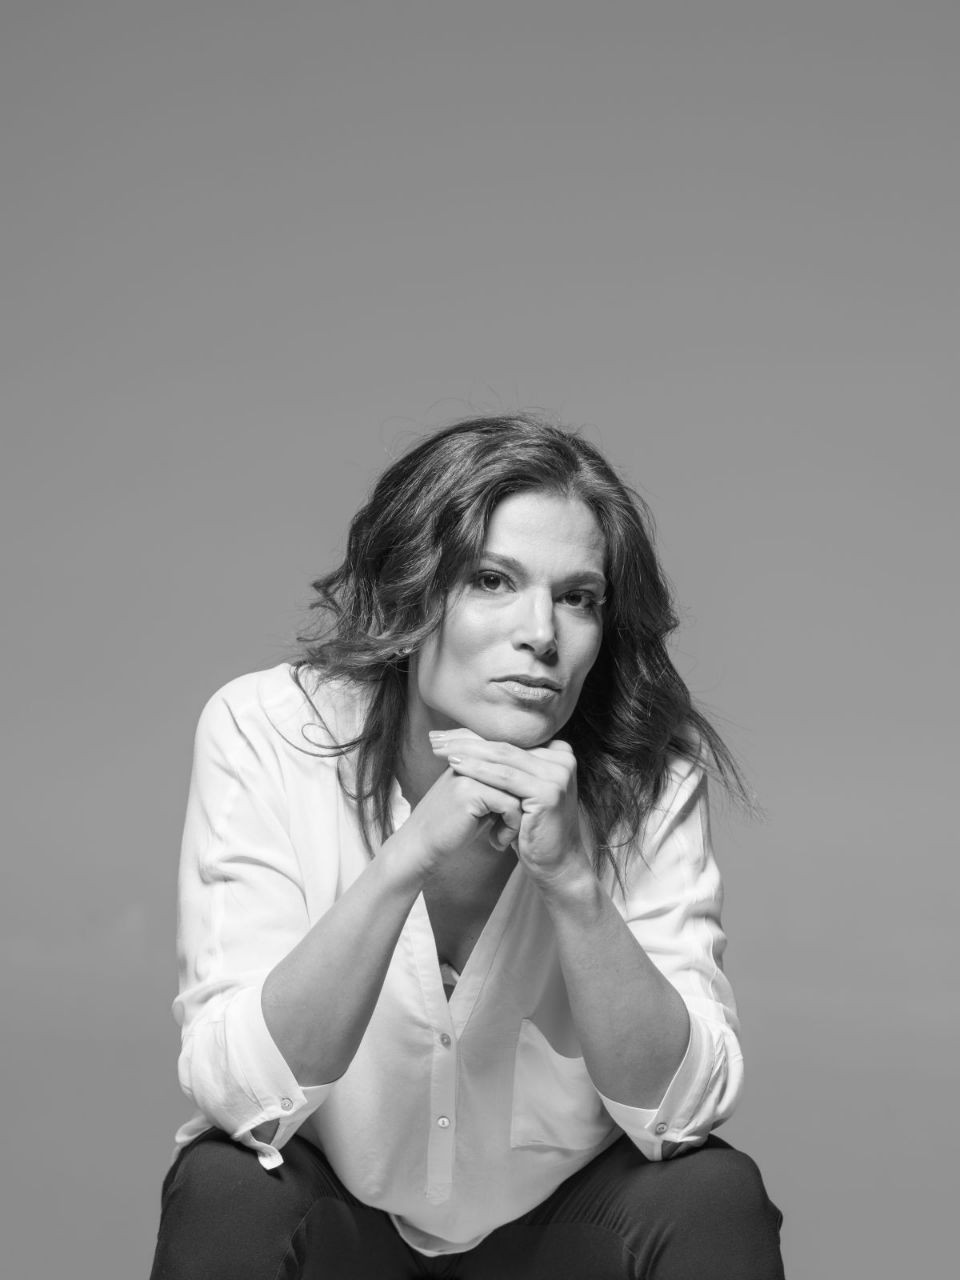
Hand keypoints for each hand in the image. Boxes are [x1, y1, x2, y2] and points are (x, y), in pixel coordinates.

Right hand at [384, 753, 522, 886]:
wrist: (420, 847)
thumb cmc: (453, 827)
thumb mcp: (479, 801)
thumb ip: (500, 787)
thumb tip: (533, 782)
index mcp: (471, 755)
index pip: (511, 760)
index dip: (521, 788)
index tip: (521, 813)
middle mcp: (470, 758)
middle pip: (517, 773)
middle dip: (522, 803)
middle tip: (517, 827)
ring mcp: (469, 773)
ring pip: (518, 790)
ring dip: (516, 819)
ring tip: (504, 837)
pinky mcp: (470, 792)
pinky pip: (510, 805)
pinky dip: (510, 826)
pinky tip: (497, 842)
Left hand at [428, 730, 591, 887]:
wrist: (554, 863)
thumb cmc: (531, 828)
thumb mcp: (518, 791)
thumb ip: (506, 765)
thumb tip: (467, 738)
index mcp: (559, 753)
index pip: (509, 738)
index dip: (475, 734)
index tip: (445, 734)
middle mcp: (564, 759)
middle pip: (506, 746)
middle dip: (467, 741)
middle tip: (437, 738)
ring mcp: (558, 775)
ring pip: (504, 758)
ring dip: (468, 753)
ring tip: (442, 751)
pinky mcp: (549, 793)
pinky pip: (506, 778)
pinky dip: (478, 771)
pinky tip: (457, 767)